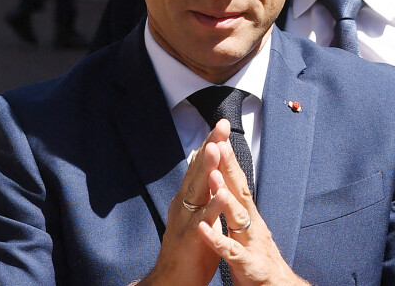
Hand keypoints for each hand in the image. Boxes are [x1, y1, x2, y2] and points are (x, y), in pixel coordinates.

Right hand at [140, 120, 230, 285]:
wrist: (172, 281)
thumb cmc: (190, 247)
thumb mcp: (197, 213)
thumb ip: (201, 191)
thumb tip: (206, 168)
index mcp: (190, 197)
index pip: (202, 165)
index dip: (212, 144)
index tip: (223, 124)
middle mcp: (185, 202)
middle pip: (199, 169)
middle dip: (211, 145)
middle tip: (221, 124)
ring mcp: (185, 219)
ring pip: (197, 189)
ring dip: (207, 168)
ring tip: (216, 148)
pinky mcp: (190, 239)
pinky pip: (202, 221)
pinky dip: (211, 206)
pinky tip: (219, 193)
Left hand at [198, 140, 310, 285]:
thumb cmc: (256, 257)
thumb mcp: (244, 227)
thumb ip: (236, 204)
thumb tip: (225, 179)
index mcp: (248, 214)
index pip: (237, 181)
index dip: (228, 160)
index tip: (218, 137)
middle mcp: (252, 223)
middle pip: (240, 190)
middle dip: (229, 166)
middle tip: (219, 142)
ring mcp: (251, 242)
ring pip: (238, 216)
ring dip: (225, 196)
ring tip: (214, 176)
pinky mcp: (249, 265)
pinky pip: (231, 251)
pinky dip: (218, 240)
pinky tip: (205, 229)